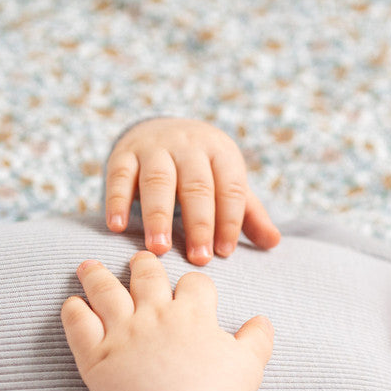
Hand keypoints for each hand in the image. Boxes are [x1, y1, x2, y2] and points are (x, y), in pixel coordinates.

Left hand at [61, 251, 273, 390]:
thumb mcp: (249, 367)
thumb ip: (256, 339)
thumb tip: (262, 321)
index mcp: (194, 315)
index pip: (195, 283)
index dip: (194, 284)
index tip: (191, 289)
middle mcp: (156, 315)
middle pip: (147, 275)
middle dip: (143, 264)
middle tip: (138, 260)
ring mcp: (122, 333)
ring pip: (106, 290)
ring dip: (96, 275)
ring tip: (88, 267)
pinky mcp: (96, 357)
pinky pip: (79, 324)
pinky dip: (73, 311)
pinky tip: (72, 304)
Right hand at [105, 117, 280, 264]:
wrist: (163, 131)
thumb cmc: (203, 171)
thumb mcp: (228, 185)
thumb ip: (249, 214)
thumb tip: (274, 242)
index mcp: (221, 152)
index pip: (229, 187)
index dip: (228, 221)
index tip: (223, 253)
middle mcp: (189, 145)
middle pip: (196, 185)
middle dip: (198, 224)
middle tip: (198, 259)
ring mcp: (155, 147)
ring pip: (158, 180)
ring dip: (157, 216)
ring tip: (158, 249)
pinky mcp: (125, 153)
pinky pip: (120, 176)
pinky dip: (117, 201)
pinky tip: (117, 228)